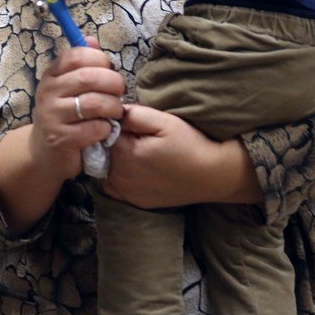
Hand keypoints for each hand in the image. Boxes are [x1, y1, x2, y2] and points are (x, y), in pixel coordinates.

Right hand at [0, 38, 126, 233]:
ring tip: (116, 112)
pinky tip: (105, 130)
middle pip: (89, 77)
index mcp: (52, 75)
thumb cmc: (63, 116)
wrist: (44, 154)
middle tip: (120, 93)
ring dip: (114, 107)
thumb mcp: (68, 87)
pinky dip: (107, 128)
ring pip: (95, 103)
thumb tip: (92, 39)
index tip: (108, 70)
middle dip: (114, 83)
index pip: (76, 55)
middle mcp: (48, 93)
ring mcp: (53, 116)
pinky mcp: (61, 139)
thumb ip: (82, 64)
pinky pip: (95, 128)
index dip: (100, 60)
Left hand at [100, 104, 260, 208]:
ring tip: (136, 151)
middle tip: (135, 136)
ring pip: (105, 169)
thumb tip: (111, 112)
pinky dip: (117, 177)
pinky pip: (114, 187)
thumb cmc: (190, 144)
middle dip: (111, 141)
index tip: (126, 122)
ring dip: (112, 159)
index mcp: (125, 153)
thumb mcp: (163, 120)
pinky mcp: (136, 202)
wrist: (213, 175)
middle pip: (101, 152)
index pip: (101, 133)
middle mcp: (121, 176)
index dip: (111, 124)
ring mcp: (127, 192)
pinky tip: (134, 168)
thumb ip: (132, 115)